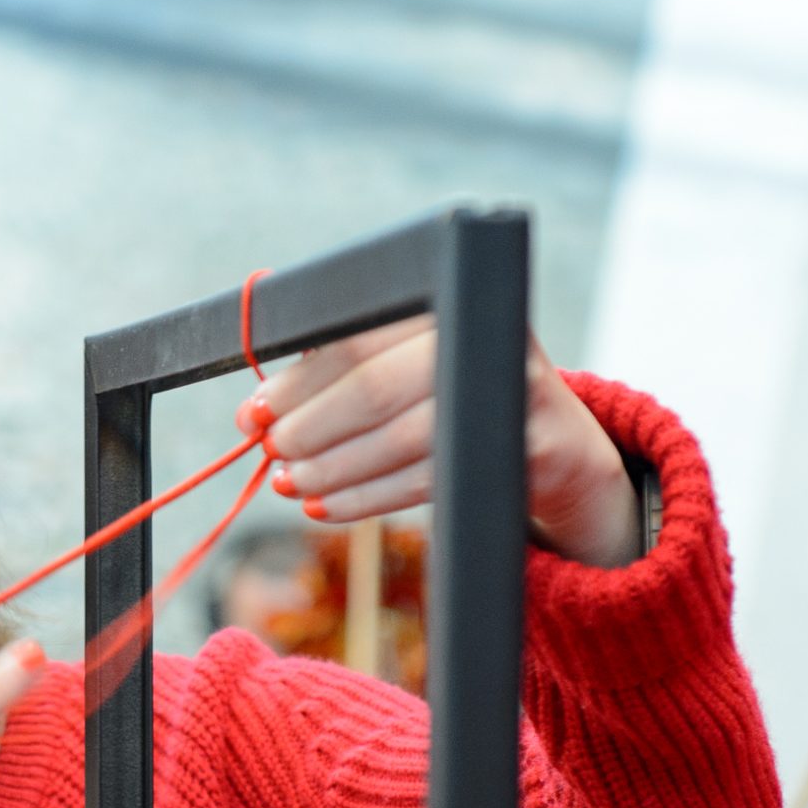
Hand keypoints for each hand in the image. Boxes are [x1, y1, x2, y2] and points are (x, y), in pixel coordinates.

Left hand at [238, 318, 639, 568]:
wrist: (554, 441)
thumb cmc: (452, 398)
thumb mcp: (409, 365)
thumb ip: (345, 372)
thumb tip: (258, 409)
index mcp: (443, 301)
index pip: (356, 341)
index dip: (298, 382)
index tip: (253, 412)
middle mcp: (480, 334)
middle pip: (376, 388)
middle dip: (311, 427)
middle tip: (272, 451)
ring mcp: (509, 389)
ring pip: (401, 439)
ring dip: (334, 468)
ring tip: (290, 484)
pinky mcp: (526, 445)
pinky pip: (430, 480)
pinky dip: (367, 498)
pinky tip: (325, 506)